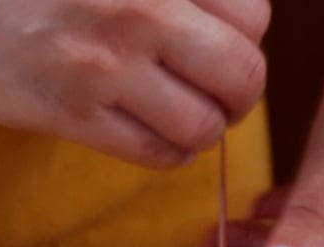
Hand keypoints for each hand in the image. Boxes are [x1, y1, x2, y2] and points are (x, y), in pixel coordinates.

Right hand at [0, 0, 269, 166]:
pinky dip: (170, 153)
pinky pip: (156, 155)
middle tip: (217, 89)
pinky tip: (154, 134)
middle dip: (239, 92)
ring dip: (204, 128)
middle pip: (244, 76)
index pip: (254, 16)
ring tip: (184, 113)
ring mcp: (102, 65)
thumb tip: (241, 18)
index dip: (244, 36)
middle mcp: (136, 8)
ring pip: (204, 126)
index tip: (221, 41)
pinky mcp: (69, 113)